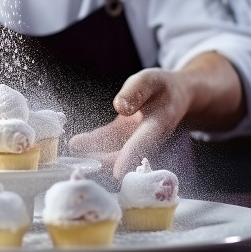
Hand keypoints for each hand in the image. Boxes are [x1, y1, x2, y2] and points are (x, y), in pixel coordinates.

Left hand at [69, 68, 190, 178]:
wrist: (176, 96)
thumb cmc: (163, 87)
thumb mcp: (151, 80)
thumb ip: (136, 91)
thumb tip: (120, 107)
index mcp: (158, 124)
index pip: (142, 143)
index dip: (129, 156)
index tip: (118, 171)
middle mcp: (146, 138)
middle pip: (124, 154)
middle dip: (103, 159)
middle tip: (82, 159)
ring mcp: (133, 139)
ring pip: (112, 151)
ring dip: (94, 153)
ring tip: (74, 148)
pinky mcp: (123, 135)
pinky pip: (107, 142)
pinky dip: (92, 143)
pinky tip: (76, 143)